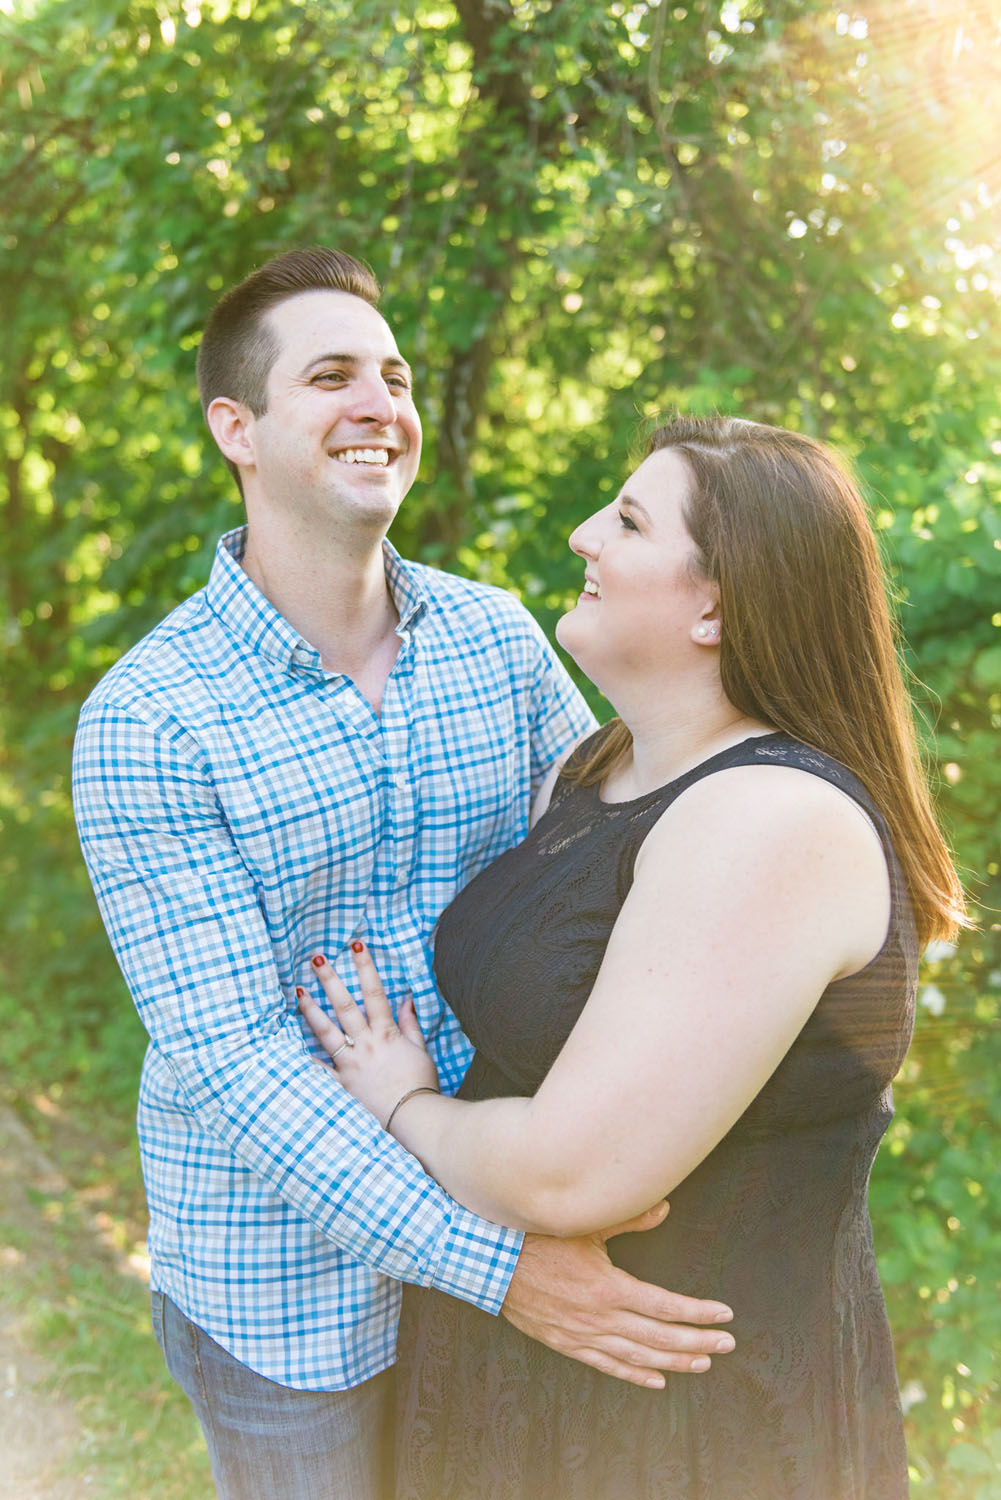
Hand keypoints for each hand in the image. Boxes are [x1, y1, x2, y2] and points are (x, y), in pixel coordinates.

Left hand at [298, 943, 439, 1125]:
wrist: (414, 1119)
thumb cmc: (420, 1086)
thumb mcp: (421, 1050)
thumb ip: (410, 1024)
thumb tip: (407, 999)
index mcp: (386, 1034)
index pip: (375, 992)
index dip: (365, 966)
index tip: (356, 944)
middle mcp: (366, 1045)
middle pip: (345, 1006)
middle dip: (330, 980)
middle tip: (316, 959)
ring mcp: (350, 1065)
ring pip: (326, 1032)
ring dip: (311, 1010)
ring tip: (298, 991)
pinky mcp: (341, 1085)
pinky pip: (318, 1070)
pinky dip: (303, 1059)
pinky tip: (286, 1047)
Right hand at [501, 1202, 734, 1388]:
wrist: (491, 1261)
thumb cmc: (538, 1236)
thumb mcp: (586, 1223)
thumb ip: (629, 1218)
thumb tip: (664, 1207)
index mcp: (607, 1287)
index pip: (664, 1306)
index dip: (697, 1314)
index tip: (724, 1315)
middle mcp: (599, 1318)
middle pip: (659, 1337)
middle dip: (697, 1342)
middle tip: (726, 1345)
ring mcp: (583, 1335)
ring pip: (638, 1357)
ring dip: (673, 1362)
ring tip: (702, 1363)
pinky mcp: (567, 1343)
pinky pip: (607, 1366)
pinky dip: (634, 1375)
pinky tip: (657, 1380)